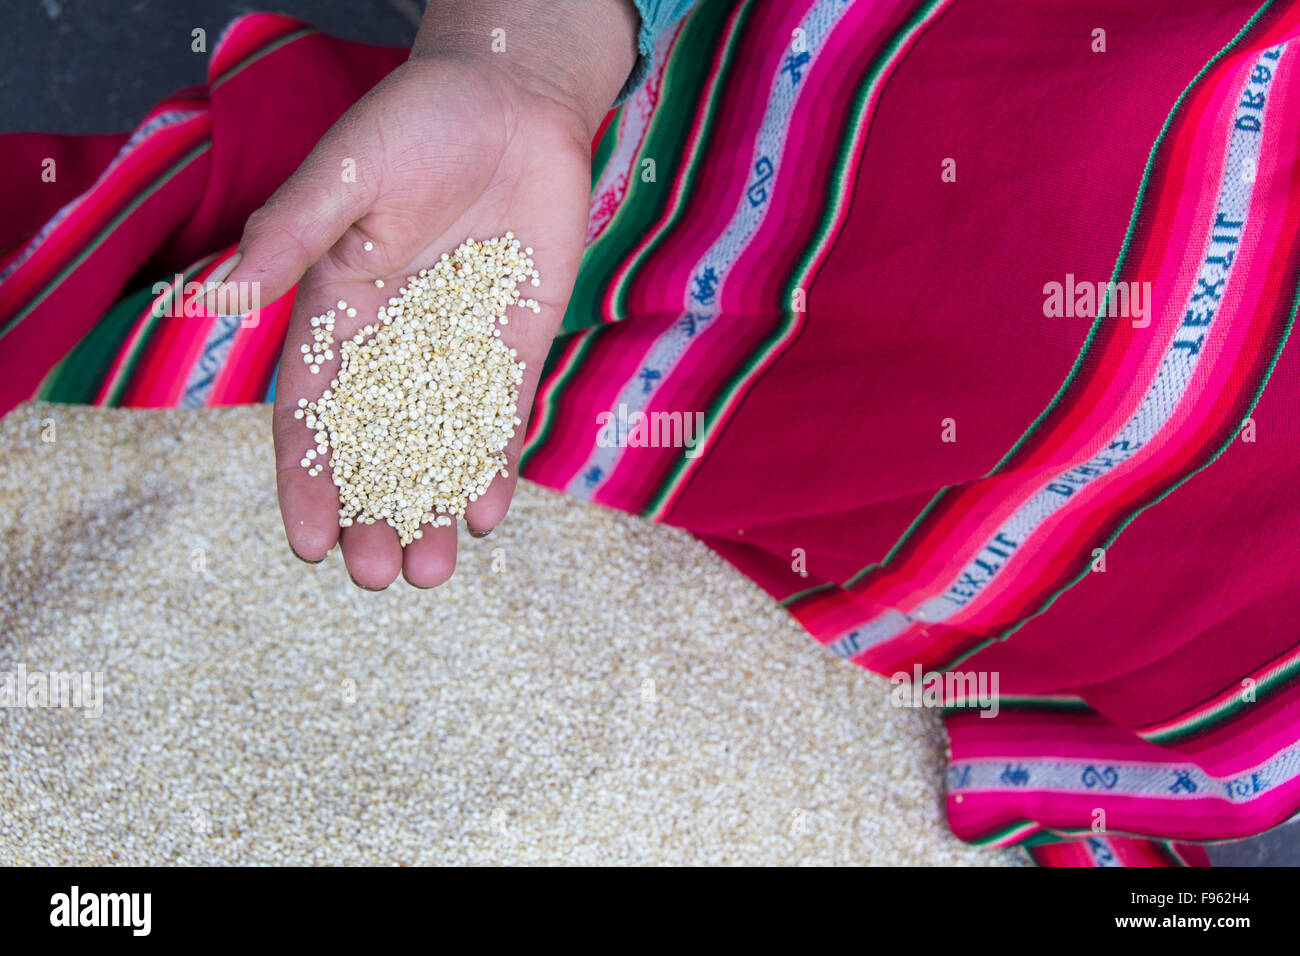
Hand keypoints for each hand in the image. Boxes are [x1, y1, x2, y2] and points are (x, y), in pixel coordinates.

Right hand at [213, 1, 637, 587]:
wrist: (514, 103)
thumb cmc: (417, 123)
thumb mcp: (345, 175)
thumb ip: (290, 237)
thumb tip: (218, 301)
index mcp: (336, 310)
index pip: (312, 413)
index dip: (306, 480)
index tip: (306, 545)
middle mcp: (394, 343)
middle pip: (376, 448)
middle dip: (374, 514)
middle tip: (379, 578)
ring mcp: (457, 349)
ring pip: (440, 448)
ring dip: (434, 508)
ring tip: (434, 571)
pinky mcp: (515, 345)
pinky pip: (501, 418)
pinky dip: (495, 465)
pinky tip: (489, 512)